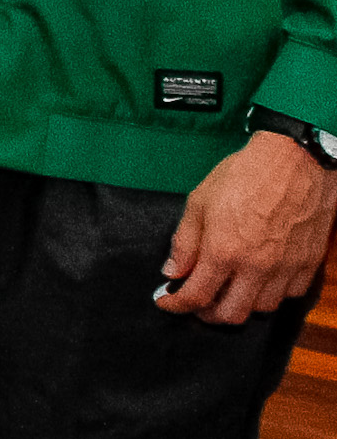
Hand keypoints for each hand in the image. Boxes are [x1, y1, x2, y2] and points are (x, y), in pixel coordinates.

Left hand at [161, 131, 336, 322]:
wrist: (296, 160)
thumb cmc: (245, 174)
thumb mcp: (199, 201)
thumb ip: (185, 242)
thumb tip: (173, 271)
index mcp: (224, 251)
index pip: (196, 296)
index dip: (176, 304)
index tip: (166, 302)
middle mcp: (257, 267)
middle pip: (230, 315)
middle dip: (207, 314)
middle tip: (195, 302)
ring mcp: (286, 269)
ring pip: (261, 309)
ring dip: (239, 305)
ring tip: (226, 290)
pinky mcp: (308, 264)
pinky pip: (288, 295)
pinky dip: (270, 295)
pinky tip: (257, 280)